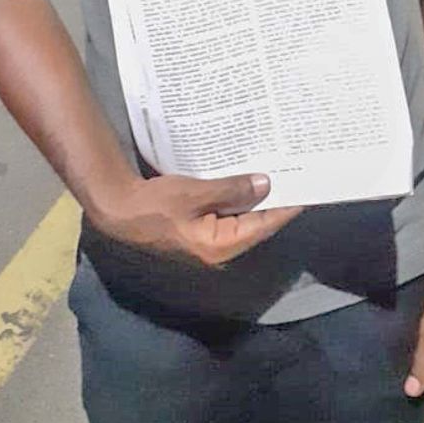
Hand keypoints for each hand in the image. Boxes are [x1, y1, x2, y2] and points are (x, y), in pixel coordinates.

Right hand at [91, 171, 302, 267]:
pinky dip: (236, 198)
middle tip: (293, 176)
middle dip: (273, 202)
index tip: (306, 191)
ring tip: (275, 173)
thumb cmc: (155, 205)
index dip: (285, 208)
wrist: (118, 209)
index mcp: (220, 246)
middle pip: (254, 224)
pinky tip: (243, 179)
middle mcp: (218, 249)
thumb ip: (230, 189)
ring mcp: (207, 241)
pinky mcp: (197, 230)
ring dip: (254, 199)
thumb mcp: (194, 193)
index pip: (262, 226)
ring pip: (240, 219)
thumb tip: (265, 184)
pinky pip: (225, 215)